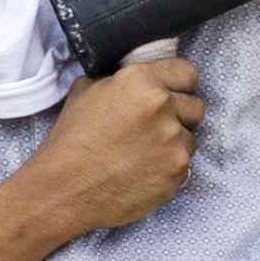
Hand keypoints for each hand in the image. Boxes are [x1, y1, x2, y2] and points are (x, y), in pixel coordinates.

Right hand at [17, 56, 203, 239]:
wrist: (65, 188)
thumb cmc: (71, 140)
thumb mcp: (85, 92)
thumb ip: (118, 80)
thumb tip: (132, 80)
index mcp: (141, 80)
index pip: (186, 72)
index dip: (178, 85)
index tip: (170, 94)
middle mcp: (163, 106)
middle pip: (194, 106)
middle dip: (179, 116)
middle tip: (153, 129)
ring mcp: (174, 140)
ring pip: (190, 137)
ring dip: (174, 144)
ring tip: (143, 153)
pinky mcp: (178, 170)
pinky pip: (185, 164)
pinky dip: (169, 167)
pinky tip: (144, 171)